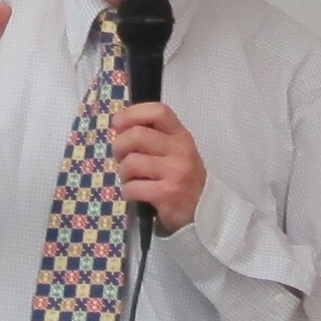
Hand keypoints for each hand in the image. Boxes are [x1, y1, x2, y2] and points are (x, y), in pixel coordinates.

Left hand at [110, 103, 205, 229]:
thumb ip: (154, 137)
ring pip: (131, 162)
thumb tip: (119, 128)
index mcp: (181, 135)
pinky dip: (127, 191)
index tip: (118, 124)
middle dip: (119, 146)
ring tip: (130, 178)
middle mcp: (181, 150)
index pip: (158, 111)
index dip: (133, 113)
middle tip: (120, 157)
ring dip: (123, 172)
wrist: (203, 209)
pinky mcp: (168, 194)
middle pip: (137, 135)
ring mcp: (175, 172)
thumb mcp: (175, 151)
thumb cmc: (181, 176)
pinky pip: (133, 187)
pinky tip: (135, 193)